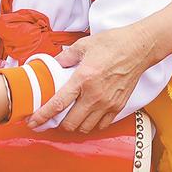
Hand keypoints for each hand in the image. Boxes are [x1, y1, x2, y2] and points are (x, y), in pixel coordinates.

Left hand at [28, 22, 153, 132]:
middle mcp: (95, 95)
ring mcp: (108, 103)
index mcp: (83, 78)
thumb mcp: (83, 44)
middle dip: (58, 123)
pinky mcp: (118, 106)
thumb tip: (53, 64)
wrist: (139, 48)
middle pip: (71, 123)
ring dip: (75, 125)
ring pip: (85, 128)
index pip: (58, 103)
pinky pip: (101, 126)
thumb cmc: (113, 43)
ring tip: (70, 116)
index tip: (33, 122)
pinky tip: (87, 115)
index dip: (43, 115)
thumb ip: (65, 57)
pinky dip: (91, 124)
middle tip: (53, 117)